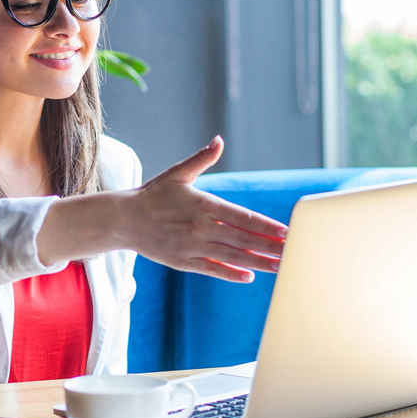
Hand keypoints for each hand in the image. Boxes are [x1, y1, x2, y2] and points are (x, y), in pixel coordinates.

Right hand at [118, 136, 286, 282]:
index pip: (242, 217)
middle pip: (243, 239)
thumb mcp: (177, 174)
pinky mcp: (183, 261)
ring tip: (280, 267)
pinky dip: (231, 274)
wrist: (123, 220)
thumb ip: (201, 159)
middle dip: (270, 247)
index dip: (265, 226)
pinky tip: (249, 276)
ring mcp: (192, 247)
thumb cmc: (153, 195)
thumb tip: (219, 141)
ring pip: (232, 257)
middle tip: (293, 252)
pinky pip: (212, 270)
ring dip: (258, 262)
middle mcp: (200, 227)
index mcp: (203, 204)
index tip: (285, 231)